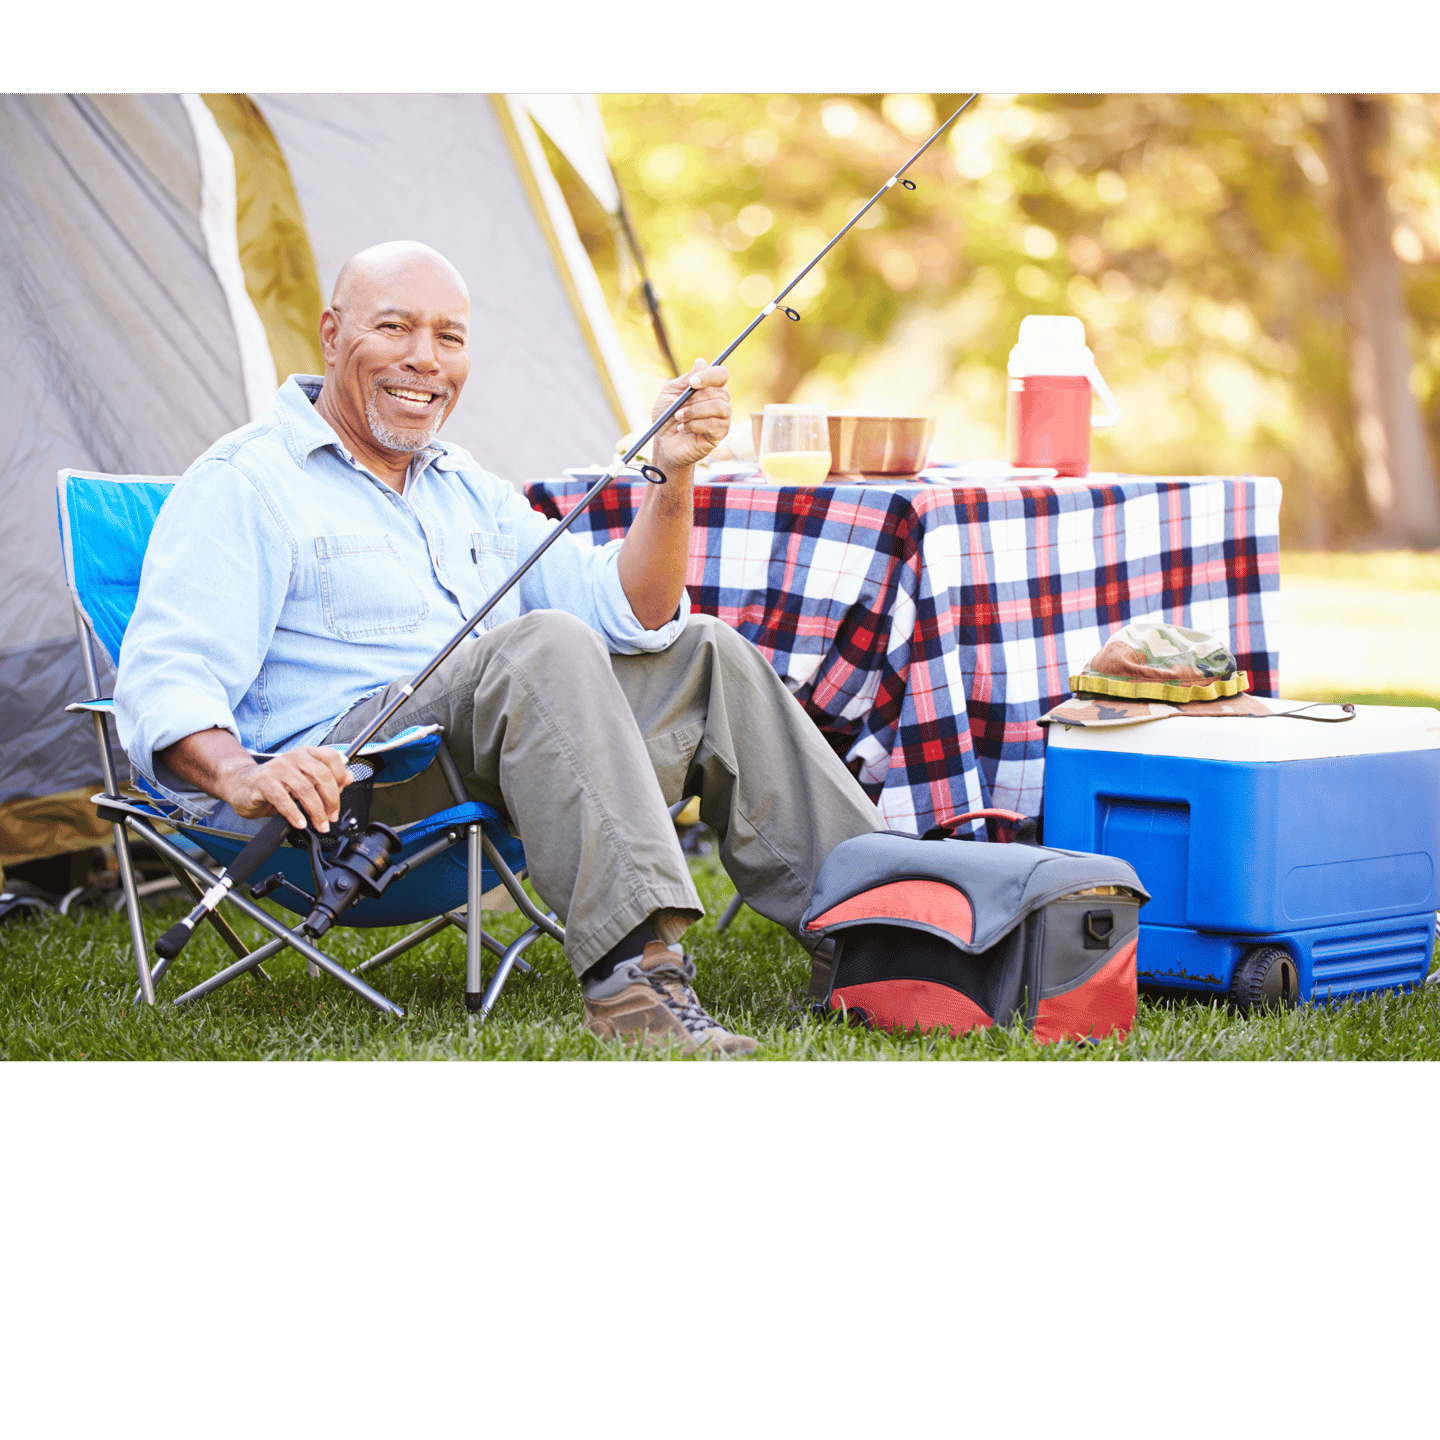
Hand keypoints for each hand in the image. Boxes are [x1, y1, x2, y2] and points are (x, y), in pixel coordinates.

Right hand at [218, 745, 350, 831]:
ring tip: (319, 824)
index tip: (341, 796)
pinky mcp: (264, 782)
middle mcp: (294, 757)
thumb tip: (349, 778)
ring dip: (316, 811)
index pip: (332, 758)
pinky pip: (283, 799)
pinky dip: (294, 813)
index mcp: (307, 753)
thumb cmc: (276, 784)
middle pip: (322, 776)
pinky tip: (300, 823)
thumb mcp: (304, 779)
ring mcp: (278, 768)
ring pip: (305, 789)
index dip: (341, 777)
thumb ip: (327, 779)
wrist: (242, 785)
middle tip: (331, 818)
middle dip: (331, 801)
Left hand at [650, 358, 729, 476]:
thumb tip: (702, 362)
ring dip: (695, 412)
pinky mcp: (720, 434)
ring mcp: (722, 418)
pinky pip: (715, 424)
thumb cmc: (666, 417)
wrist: (663, 443)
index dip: (709, 376)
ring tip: (678, 418)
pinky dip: (696, 425)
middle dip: (695, 399)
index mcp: (708, 387)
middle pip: (719, 391)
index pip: (720, 375)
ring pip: (719, 407)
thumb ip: (685, 380)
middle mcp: (719, 400)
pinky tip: (684, 428)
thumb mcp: (670, 394)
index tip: (693, 382)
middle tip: (678, 408)